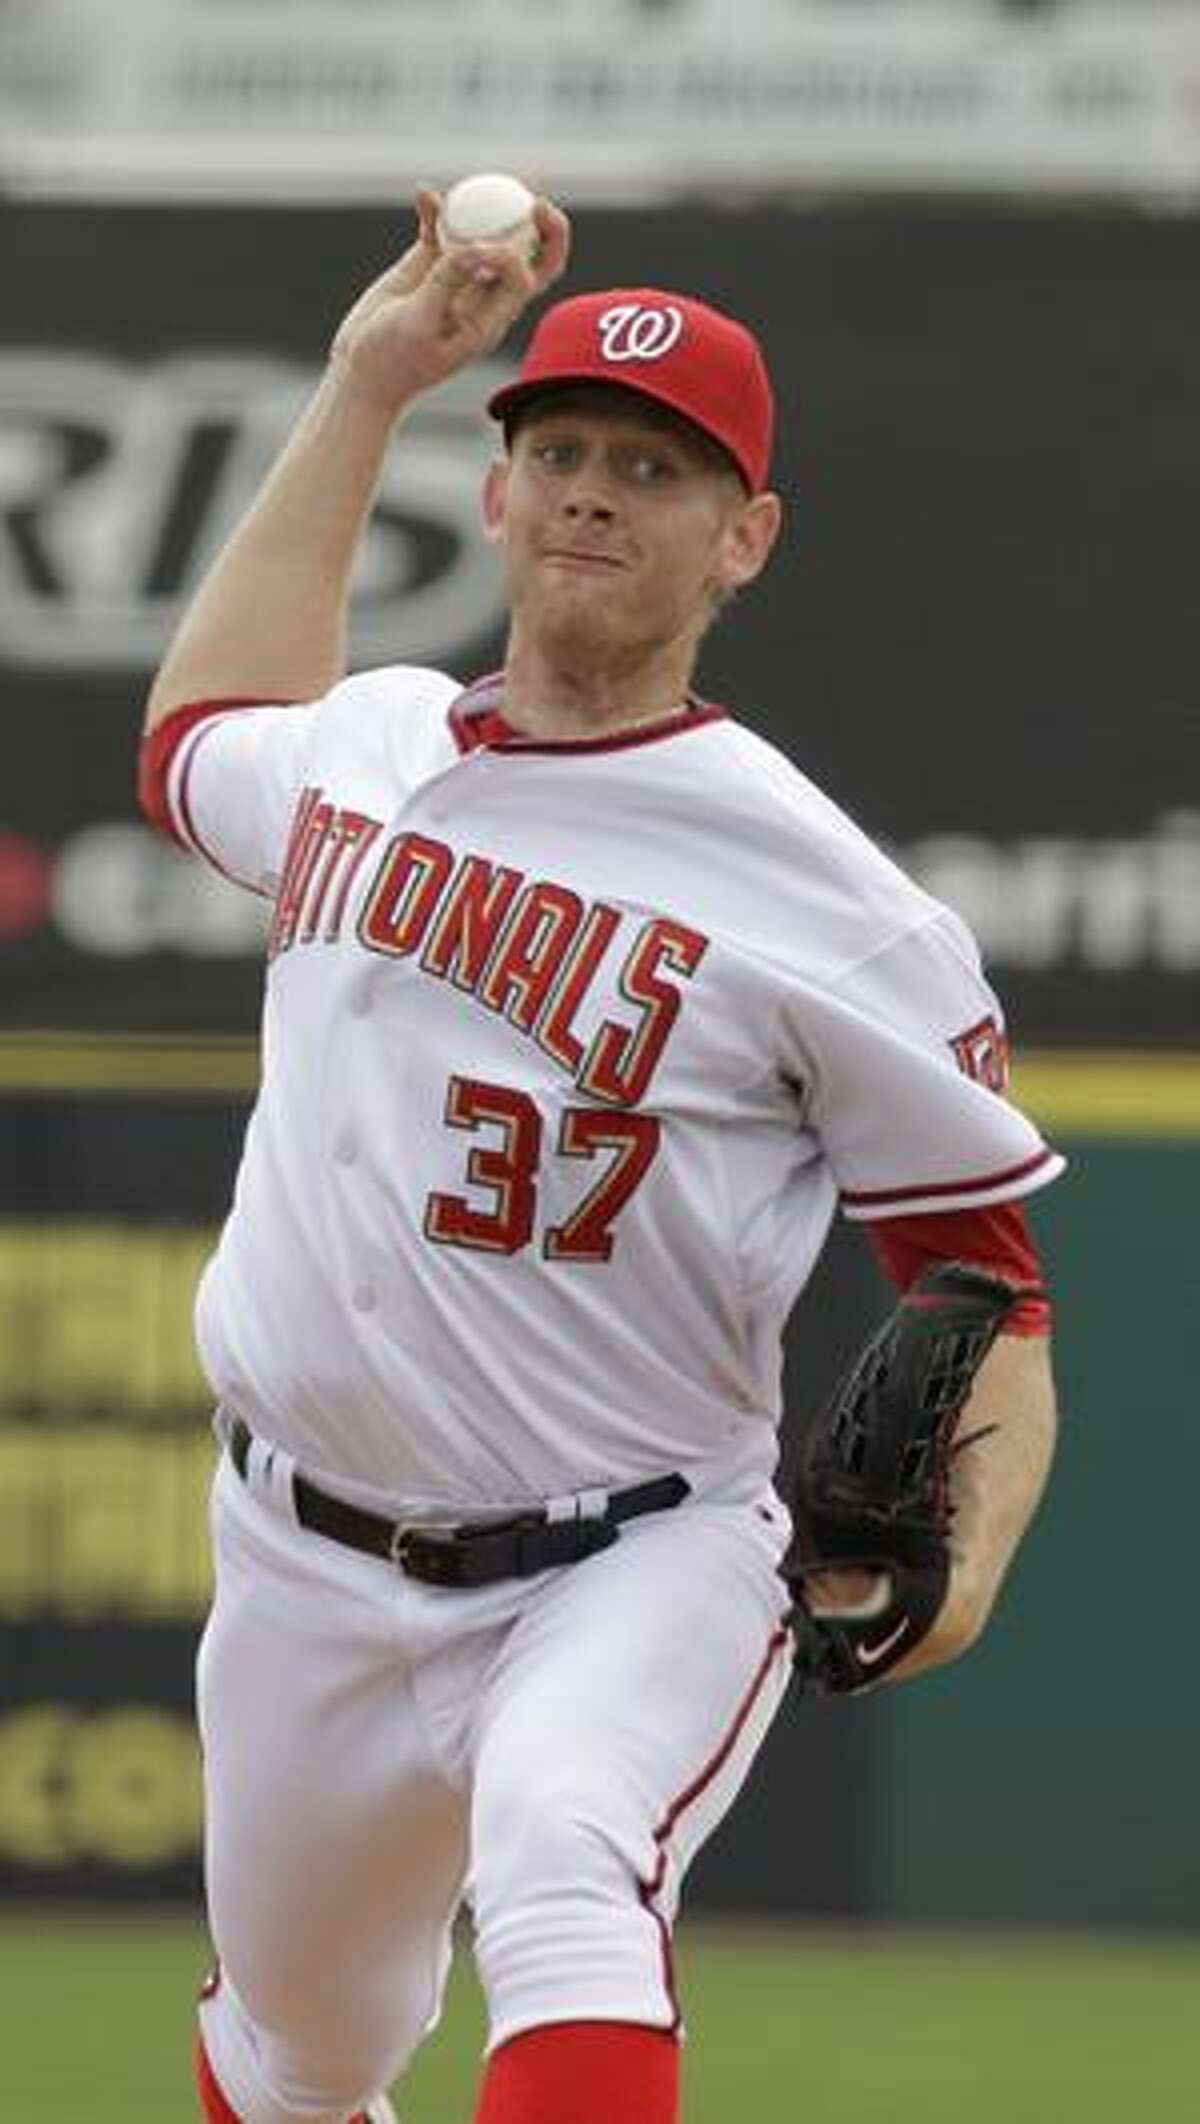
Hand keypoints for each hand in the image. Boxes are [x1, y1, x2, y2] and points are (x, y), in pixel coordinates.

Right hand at [330, 186, 570, 415]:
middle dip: (543, 227)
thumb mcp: (419, 324)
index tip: (483, 245)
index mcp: (491, 319)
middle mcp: (483, 295)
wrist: (363, 370)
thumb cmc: (394, 360)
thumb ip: (446, 284)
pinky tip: (423, 196)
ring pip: (486, 233)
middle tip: (534, 195)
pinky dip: (436, 210)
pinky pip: (441, 228)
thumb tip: (477, 248)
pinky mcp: (429, 264)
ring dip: (487, 205)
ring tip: (478, 182)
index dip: (514, 254)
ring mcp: (458, 276)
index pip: (524, 279)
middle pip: (530, 257)